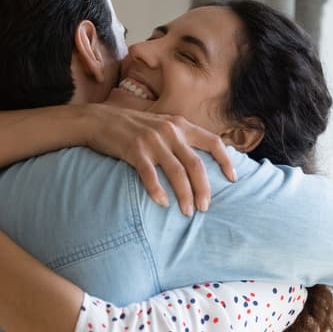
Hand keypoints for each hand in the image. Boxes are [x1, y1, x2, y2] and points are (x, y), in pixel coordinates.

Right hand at [81, 104, 237, 215]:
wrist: (100, 119)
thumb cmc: (134, 127)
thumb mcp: (162, 125)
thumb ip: (180, 138)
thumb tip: (200, 161)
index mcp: (181, 125)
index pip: (213, 142)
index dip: (226, 161)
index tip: (233, 179)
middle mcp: (170, 131)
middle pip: (196, 165)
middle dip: (203, 189)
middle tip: (205, 208)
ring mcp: (152, 140)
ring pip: (176, 172)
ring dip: (184, 195)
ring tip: (187, 212)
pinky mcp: (134, 150)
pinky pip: (150, 175)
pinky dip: (157, 191)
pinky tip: (163, 203)